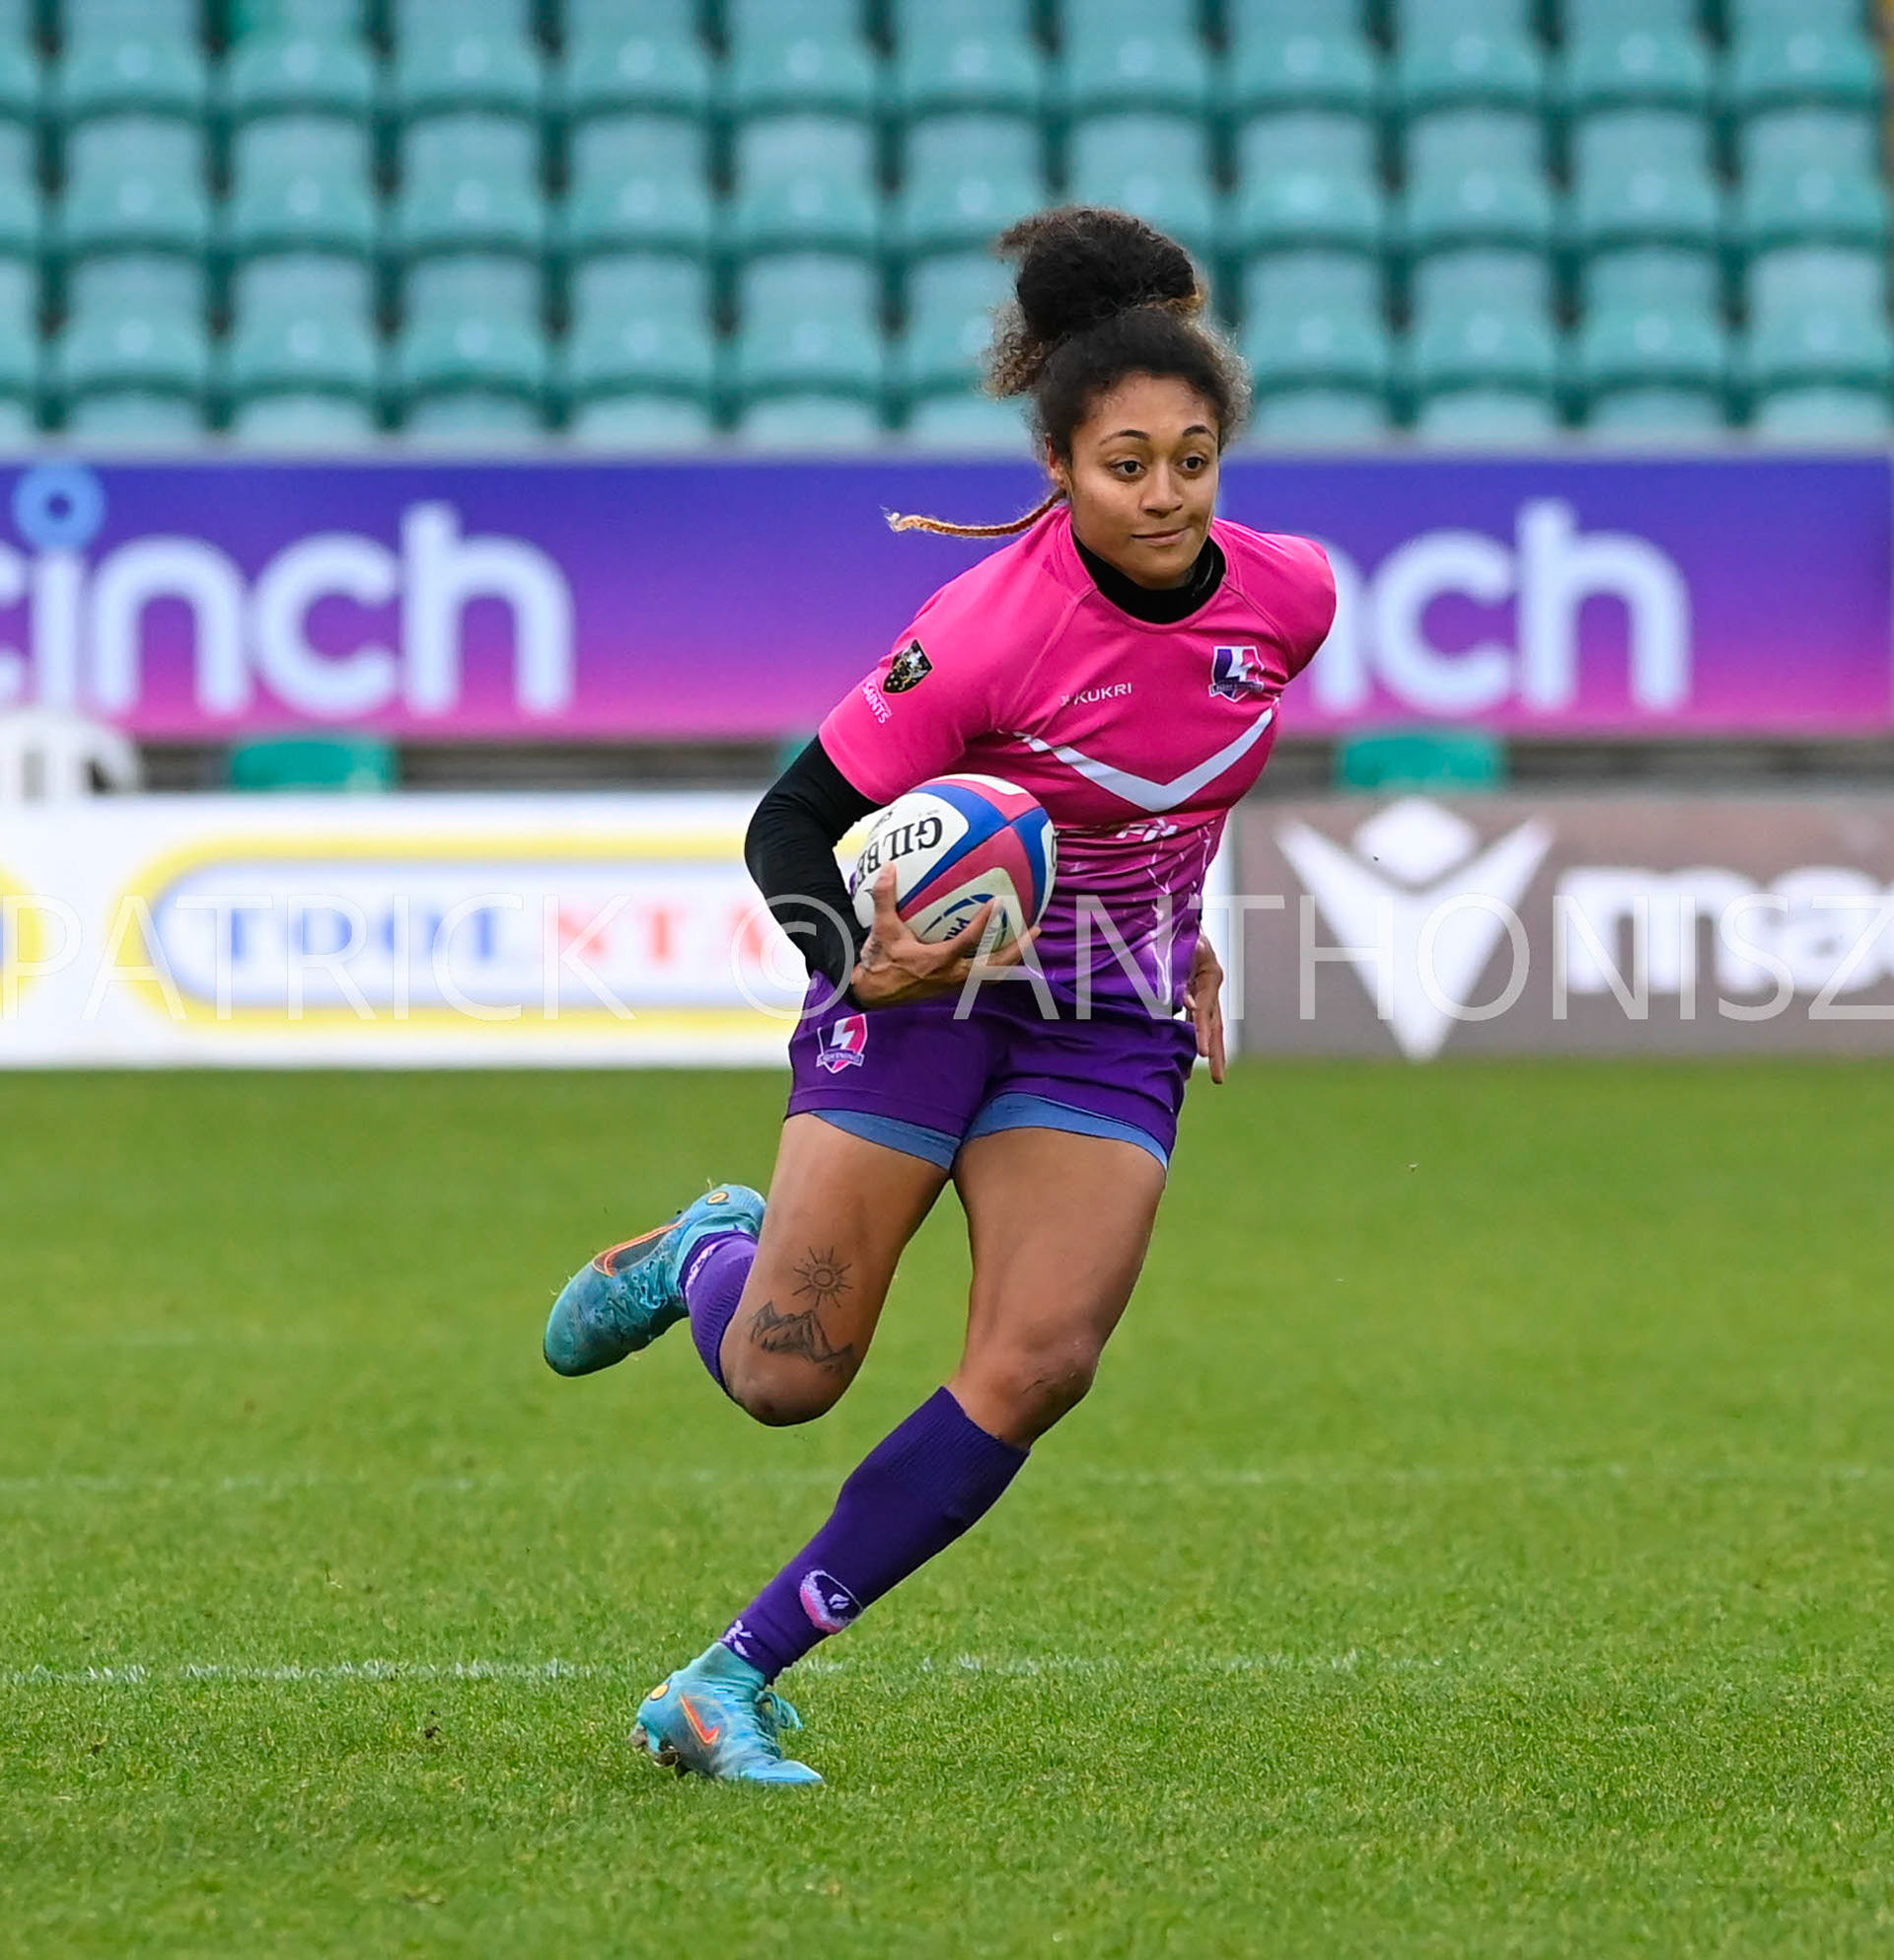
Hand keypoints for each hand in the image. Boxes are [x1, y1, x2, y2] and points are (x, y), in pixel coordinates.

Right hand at [848, 867, 1035, 1008]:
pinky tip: (1007, 954)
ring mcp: (956, 984)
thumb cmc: (879, 961)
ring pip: (994, 975)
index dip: (985, 922)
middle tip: (1037, 929)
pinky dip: (999, 967)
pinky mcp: (954, 988)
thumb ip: (885, 897)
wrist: (874, 994)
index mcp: (938, 960)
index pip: (968, 940)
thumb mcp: (882, 929)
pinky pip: (984, 978)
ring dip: (1014, 959)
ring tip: (1031, 942)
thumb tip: (889, 868)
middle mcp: (952, 975)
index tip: (999, 903)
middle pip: (996, 965)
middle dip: (1018, 949)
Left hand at [1185, 933, 1226, 1083]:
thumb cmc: (1174, 925)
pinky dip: (1196, 1037)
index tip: (1203, 1053)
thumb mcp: (1177, 945)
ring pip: (1210, 1024)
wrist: (1172, 911)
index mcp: (1210, 972)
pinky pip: (1197, 1018)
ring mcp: (1204, 988)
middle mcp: (1211, 983)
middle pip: (1216, 1022)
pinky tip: (1192, 1056)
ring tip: (1215, 1076)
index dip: (1203, 1032)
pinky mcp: (1193, 990)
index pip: (1206, 1009)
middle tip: (1218, 1078)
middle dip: (1217, 1051)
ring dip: (1211, 1050)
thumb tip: (1186, 1006)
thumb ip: (1178, 972)